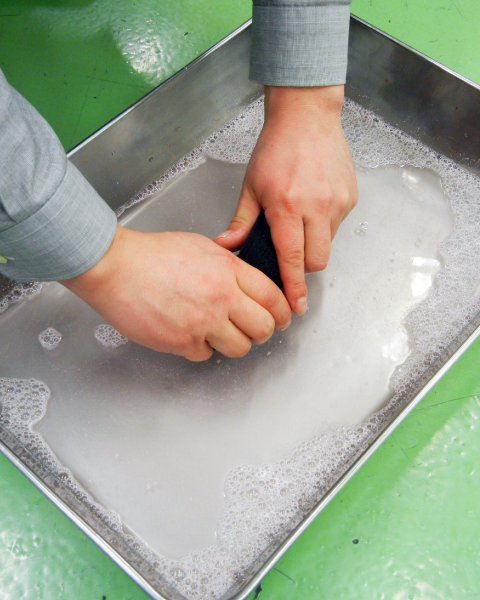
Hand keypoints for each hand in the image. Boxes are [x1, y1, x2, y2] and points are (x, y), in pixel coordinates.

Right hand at [60, 225, 290, 360]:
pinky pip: (206, 355)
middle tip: (255, 330)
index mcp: (229, 270)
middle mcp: (222, 297)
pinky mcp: (183, 342)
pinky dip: (201, 348)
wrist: (116, 267)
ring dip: (234, 343)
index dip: (282, 312)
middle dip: (263, 332)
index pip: (274, 297)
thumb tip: (247, 282)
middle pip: (264, 328)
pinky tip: (190, 333)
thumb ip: (229, 265)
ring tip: (220, 333)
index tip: (282, 318)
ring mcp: (203, 322)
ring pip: (240, 348)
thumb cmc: (152, 254)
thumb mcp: (202, 246)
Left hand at [214, 85, 357, 314]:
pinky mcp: (350, 197)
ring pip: (328, 244)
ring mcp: (338, 202)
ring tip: (300, 218)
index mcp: (287, 206)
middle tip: (291, 252)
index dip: (294, 287)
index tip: (297, 307)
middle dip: (304, 267)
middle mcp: (317, 207)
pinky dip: (324, 225)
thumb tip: (226, 248)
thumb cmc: (275, 149)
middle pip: (317, 261)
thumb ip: (241, 222)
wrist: (307, 117)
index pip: (293, 259)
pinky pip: (337, 225)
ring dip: (314, 243)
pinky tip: (313, 203)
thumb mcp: (251, 186)